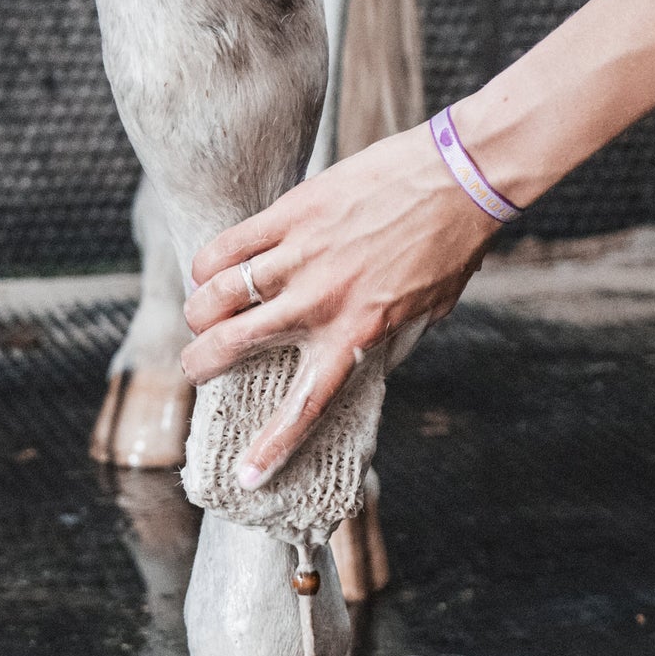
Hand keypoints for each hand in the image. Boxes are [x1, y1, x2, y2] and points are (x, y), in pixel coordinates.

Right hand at [180, 120, 501, 488]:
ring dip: (197, 312)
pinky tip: (205, 272)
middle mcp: (319, 303)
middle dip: (199, 364)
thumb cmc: (448, 247)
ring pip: (217, 295)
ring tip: (198, 316)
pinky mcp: (291, 215)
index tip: (246, 476)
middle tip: (195, 366)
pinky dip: (207, 265)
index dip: (270, 447)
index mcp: (356, 336)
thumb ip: (383, 342)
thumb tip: (360, 365)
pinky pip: (227, 246)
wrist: (459, 179)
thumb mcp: (423, 314)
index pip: (303, 405)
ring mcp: (300, 257)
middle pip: (232, 345)